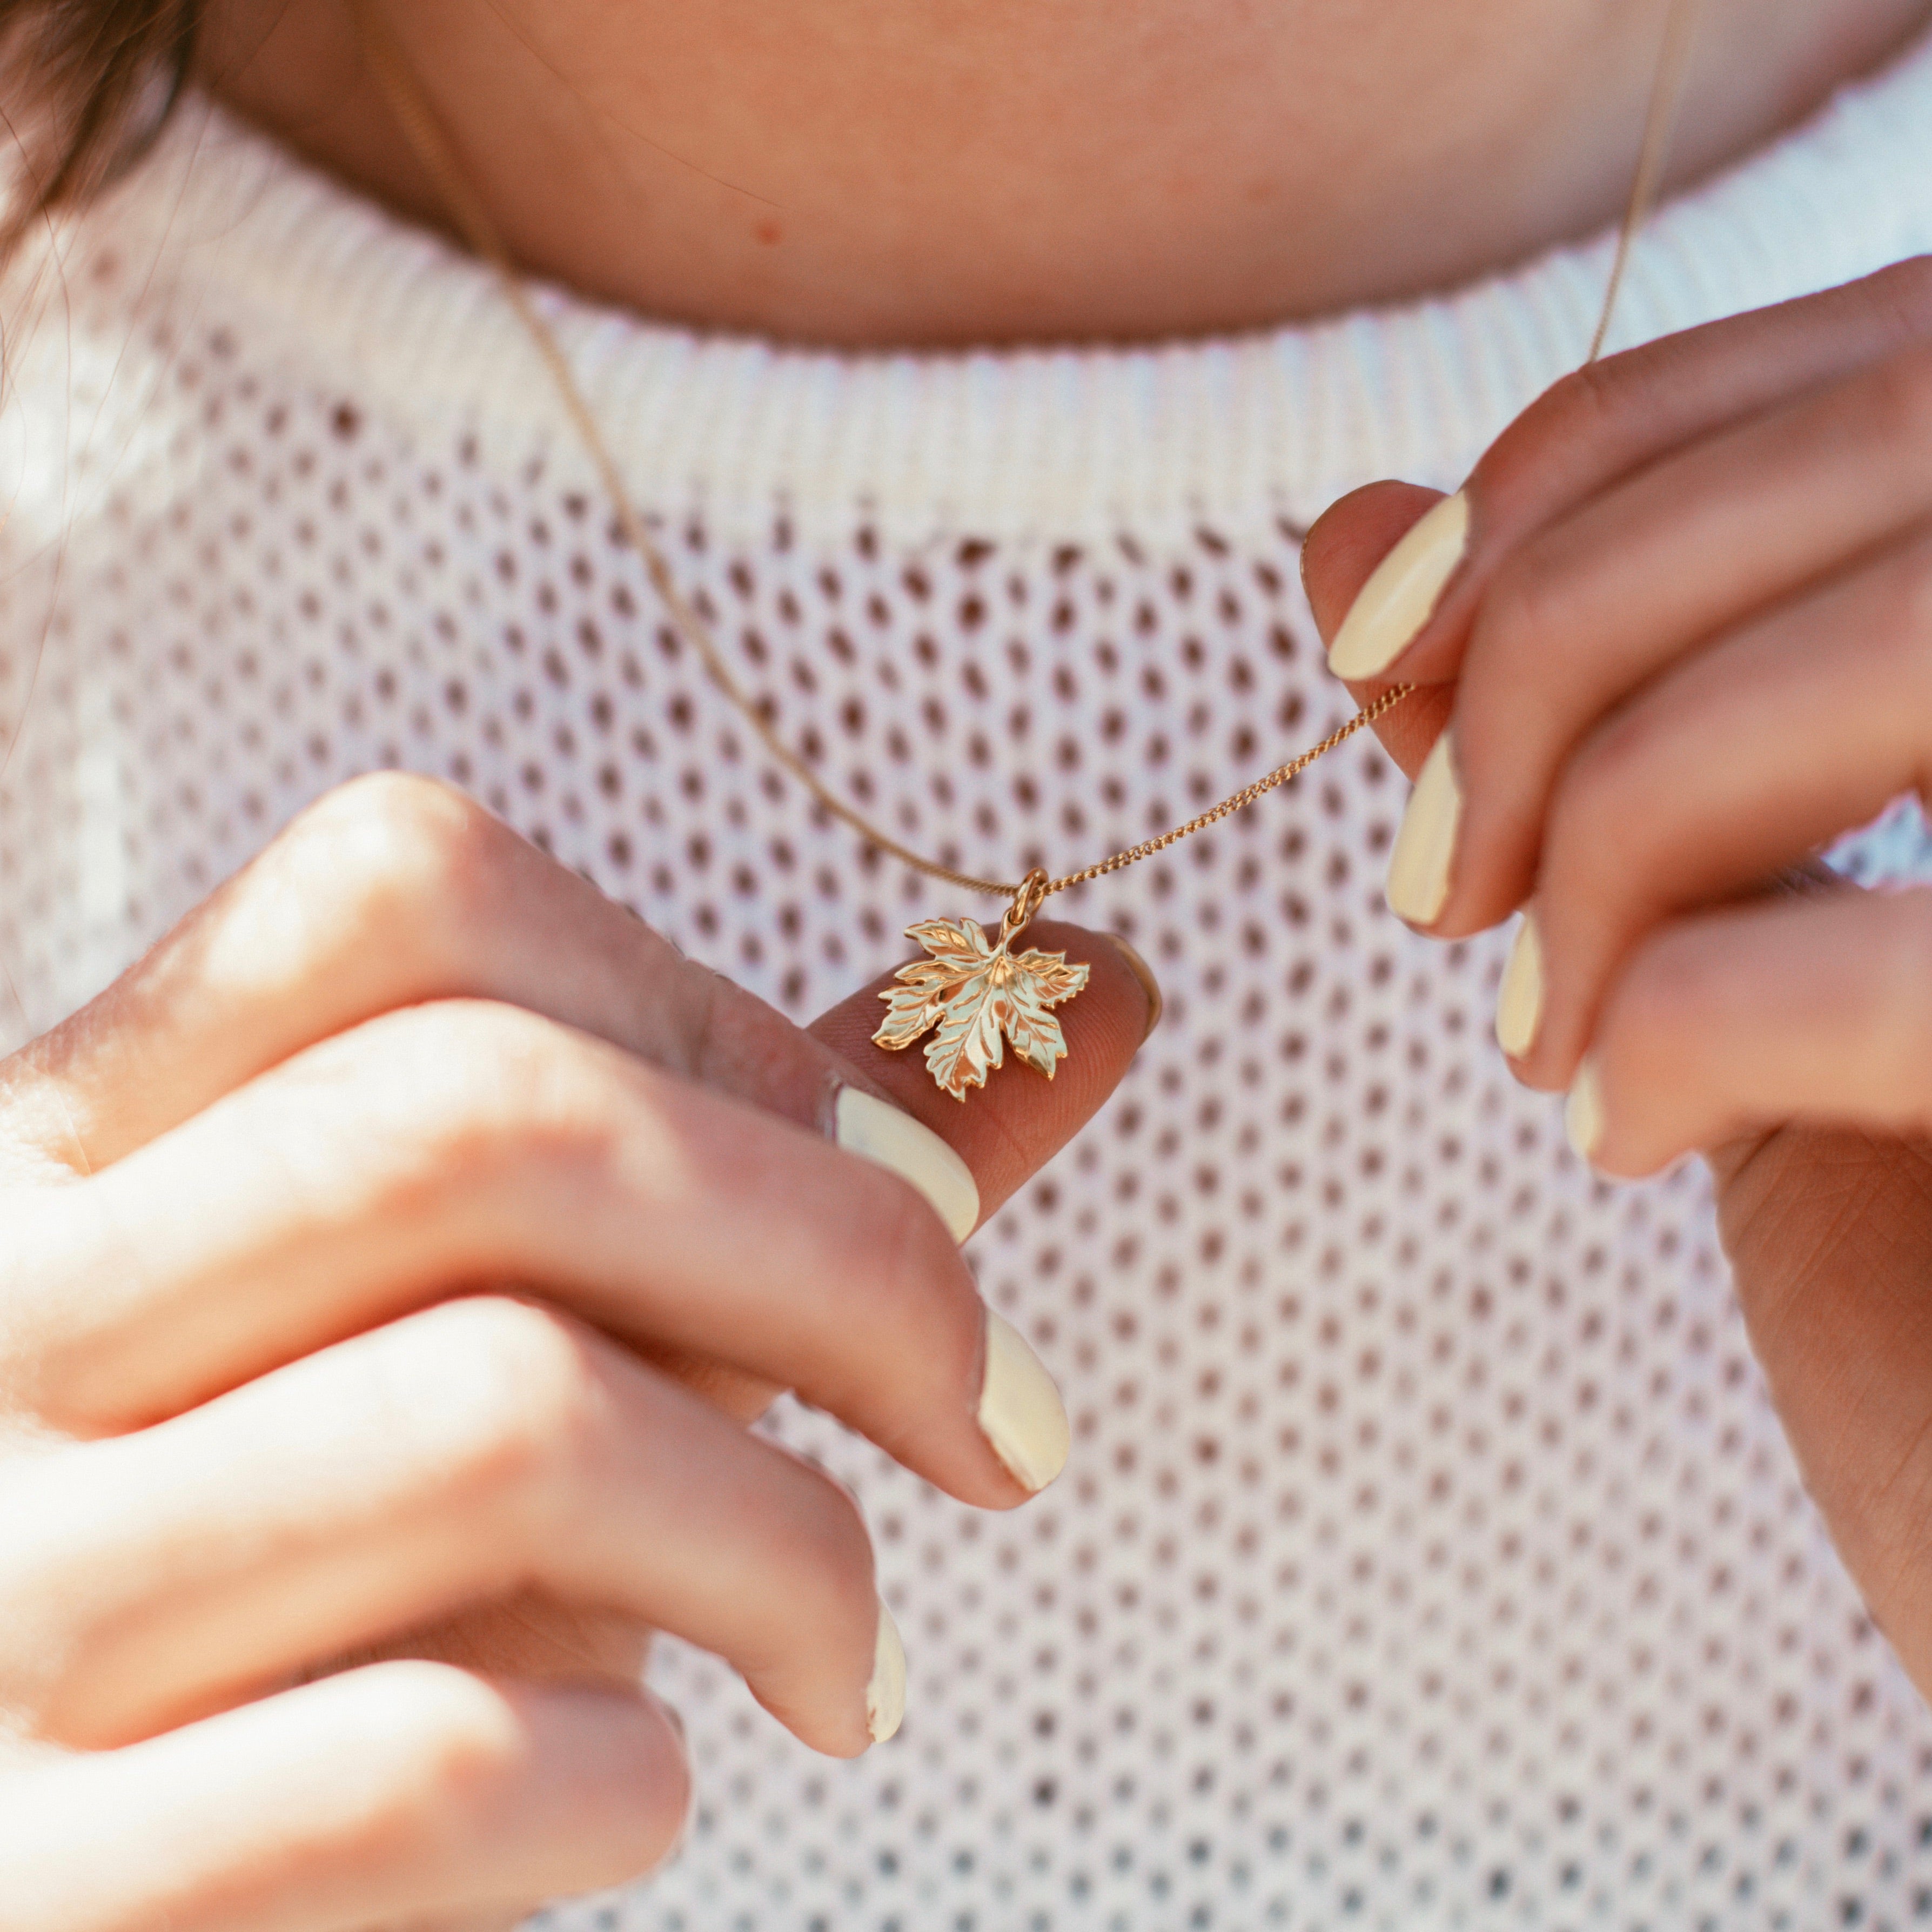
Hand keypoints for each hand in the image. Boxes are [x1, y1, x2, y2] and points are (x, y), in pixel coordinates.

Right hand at [0, 772, 1153, 1930]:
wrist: (135, 1865)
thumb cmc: (385, 1541)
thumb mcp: (543, 1304)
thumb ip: (791, 1145)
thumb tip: (1104, 984)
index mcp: (99, 1133)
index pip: (408, 890)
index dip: (707, 1010)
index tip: (877, 1178)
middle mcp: (0, 1318)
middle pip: (492, 1125)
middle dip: (852, 1262)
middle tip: (985, 1419)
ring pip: (508, 1422)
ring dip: (792, 1550)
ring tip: (843, 1652)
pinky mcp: (51, 1886)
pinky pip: (430, 1765)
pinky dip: (623, 1779)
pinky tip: (640, 1784)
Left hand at [1301, 256, 1931, 1700]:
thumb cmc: (1918, 1277)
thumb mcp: (1720, 939)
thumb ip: (1567, 720)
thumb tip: (1348, 520)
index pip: (1875, 352)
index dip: (1586, 461)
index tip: (1387, 642)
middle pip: (1883, 448)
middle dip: (1565, 645)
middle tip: (1440, 882)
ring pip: (1907, 642)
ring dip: (1623, 826)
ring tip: (1548, 1025)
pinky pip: (1908, 961)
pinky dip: (1691, 1020)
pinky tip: (1628, 1132)